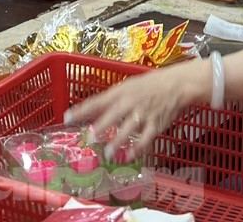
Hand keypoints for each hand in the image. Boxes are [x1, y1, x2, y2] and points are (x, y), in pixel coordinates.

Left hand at [65, 64, 200, 156]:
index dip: (81, 109)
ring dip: (117, 142)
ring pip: (128, 130)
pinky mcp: (155, 124)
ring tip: (107, 154)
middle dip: (100, 127)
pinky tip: (128, 157)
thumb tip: (91, 112)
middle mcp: (130, 102)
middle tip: (89, 138)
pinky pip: (145, 139)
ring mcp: (143, 114)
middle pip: (112, 116)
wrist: (175, 84)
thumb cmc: (149, 84)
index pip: (97, 101)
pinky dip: (137, 149)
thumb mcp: (128, 86)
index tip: (67, 118)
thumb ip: (111, 99)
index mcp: (120, 92)